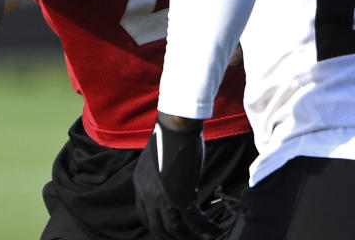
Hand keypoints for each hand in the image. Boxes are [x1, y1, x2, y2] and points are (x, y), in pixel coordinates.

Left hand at [133, 120, 227, 239]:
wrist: (176, 126)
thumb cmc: (172, 137)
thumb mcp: (160, 161)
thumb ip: (164, 178)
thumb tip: (179, 186)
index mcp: (140, 184)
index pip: (144, 214)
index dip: (157, 226)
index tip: (169, 231)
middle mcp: (147, 193)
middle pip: (158, 226)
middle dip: (173, 237)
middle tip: (188, 239)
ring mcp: (162, 197)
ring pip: (176, 229)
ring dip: (190, 238)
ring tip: (204, 239)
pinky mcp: (180, 196)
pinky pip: (194, 220)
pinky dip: (205, 228)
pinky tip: (214, 231)